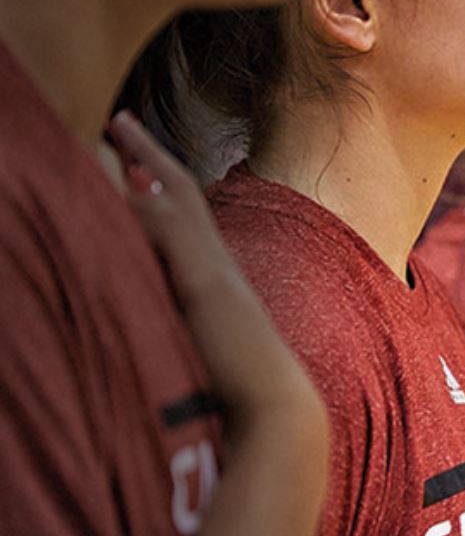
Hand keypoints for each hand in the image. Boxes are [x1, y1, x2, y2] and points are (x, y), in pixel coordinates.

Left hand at [107, 112, 322, 422]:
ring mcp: (215, 274)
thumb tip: (169, 322)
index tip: (135, 157)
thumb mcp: (207, 351)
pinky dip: (145, 207)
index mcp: (217, 282)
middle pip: (182, 194)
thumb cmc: (242, 397)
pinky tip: (120, 184)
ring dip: (145, 164)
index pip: (186, 218)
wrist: (278, 414)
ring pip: (176, 203)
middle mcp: (219, 267)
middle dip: (149, 155)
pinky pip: (171, 234)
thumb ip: (191, 328)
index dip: (161, 183)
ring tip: (115, 130)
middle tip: (120, 121)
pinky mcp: (206, 287)